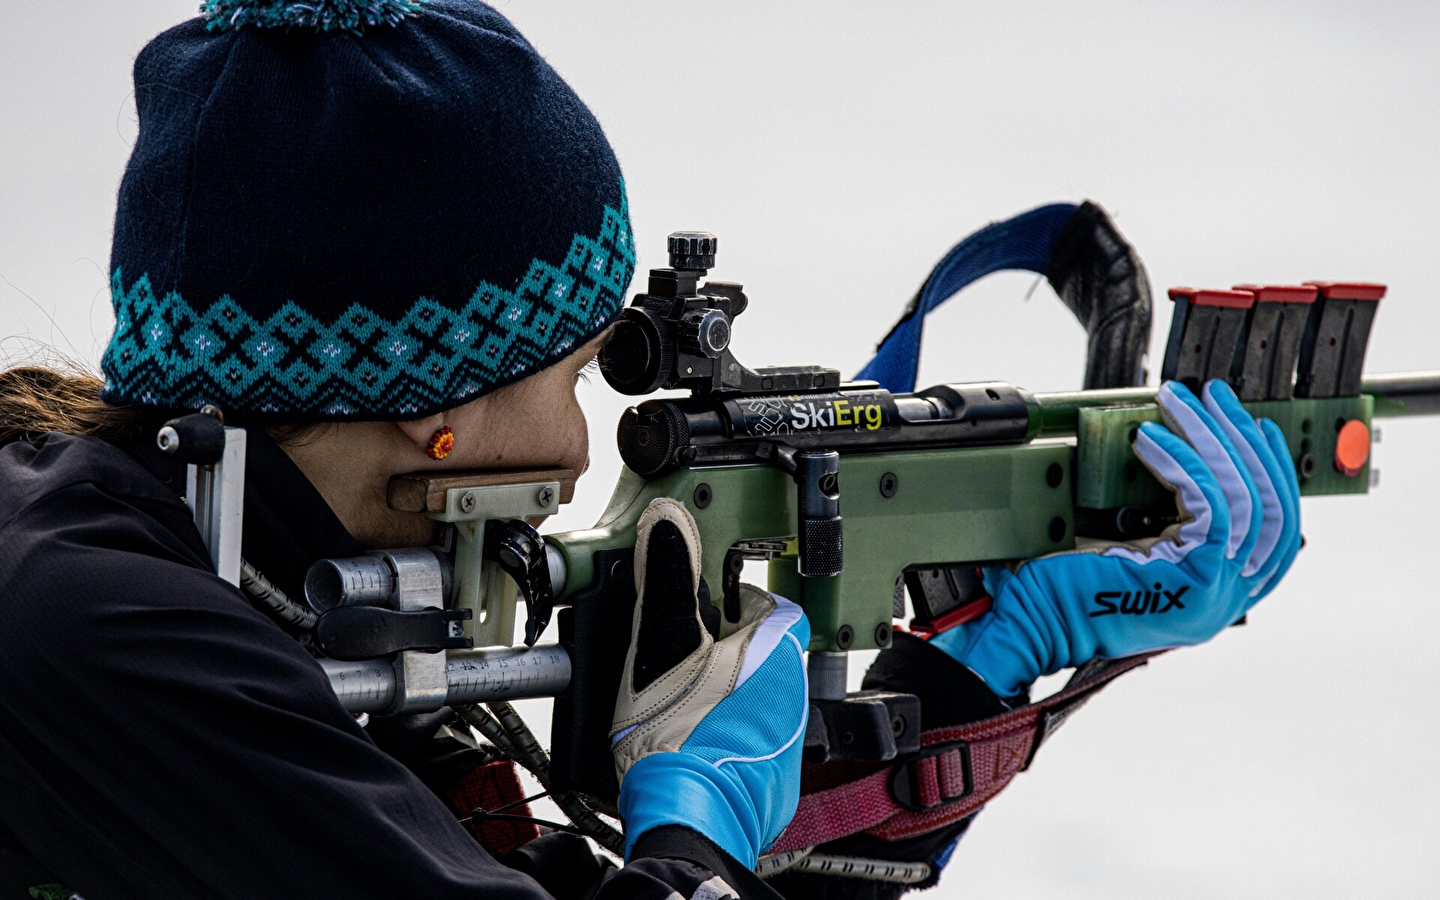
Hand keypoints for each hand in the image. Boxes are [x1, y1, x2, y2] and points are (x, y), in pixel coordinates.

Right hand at [612, 498, 810, 867]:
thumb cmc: (675, 735)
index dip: (728, 599)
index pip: (765, 601)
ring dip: (726, 690)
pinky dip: (729, 733)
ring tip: (679, 702)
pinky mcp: (776, 776)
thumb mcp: (661, 643)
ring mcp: (790, 738)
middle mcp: (795, 690)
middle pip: (761, 648)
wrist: (687, 820)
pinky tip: (693, 739)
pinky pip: (755, 738)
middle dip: (723, 647)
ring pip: (759, 694)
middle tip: (679, 657)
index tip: (700, 607)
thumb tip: (667, 520)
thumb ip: (667, 577)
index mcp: (776, 648)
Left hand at [932, 380, 1301, 696]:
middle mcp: (1227, 598)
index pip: (1275, 530)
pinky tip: (1151, 439)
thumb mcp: (1126, 545)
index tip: (1254, 427)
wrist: (1028, 625)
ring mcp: (1216, 592)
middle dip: (1243, 442)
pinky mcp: (1194, 578)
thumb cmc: (1061, 588)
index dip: (1270, 473)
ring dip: (1210, 438)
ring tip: (1181, 402)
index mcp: (1217, 593)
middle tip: (1216, 396)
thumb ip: (1161, 513)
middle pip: (1269, 507)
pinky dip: (1182, 463)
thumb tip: (1167, 445)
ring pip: (1243, 498)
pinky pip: (1208, 504)